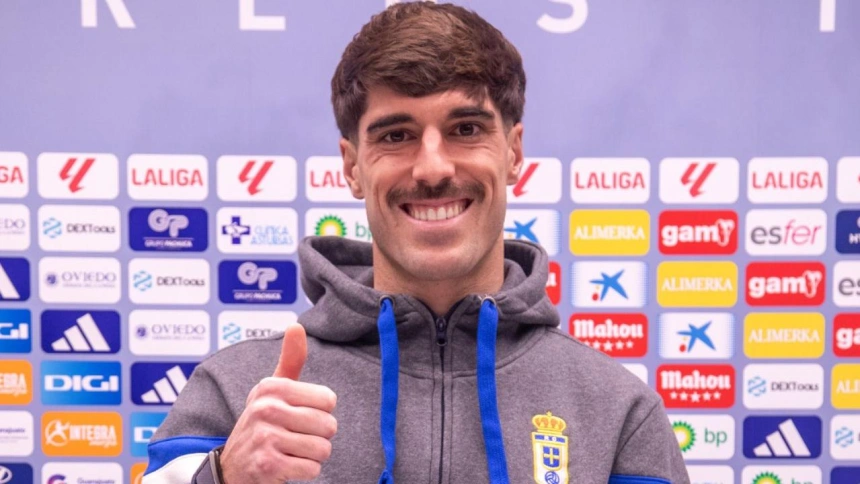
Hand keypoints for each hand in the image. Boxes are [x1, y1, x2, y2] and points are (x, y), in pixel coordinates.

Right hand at [220, 323, 337, 482]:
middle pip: (329, 425)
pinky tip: (287, 465)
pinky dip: (305, 471)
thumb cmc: (261, 425)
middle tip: (297, 438)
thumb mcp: (271, 392)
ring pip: (322, 449)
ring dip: (312, 456)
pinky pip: (312, 468)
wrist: (232, 468)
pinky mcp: (267, 465)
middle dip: (319, 437)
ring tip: (292, 451)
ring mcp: (265, 437)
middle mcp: (266, 409)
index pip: (328, 400)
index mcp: (272, 387)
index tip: (300, 416)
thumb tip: (296, 325)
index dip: (321, 412)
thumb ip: (290, 360)